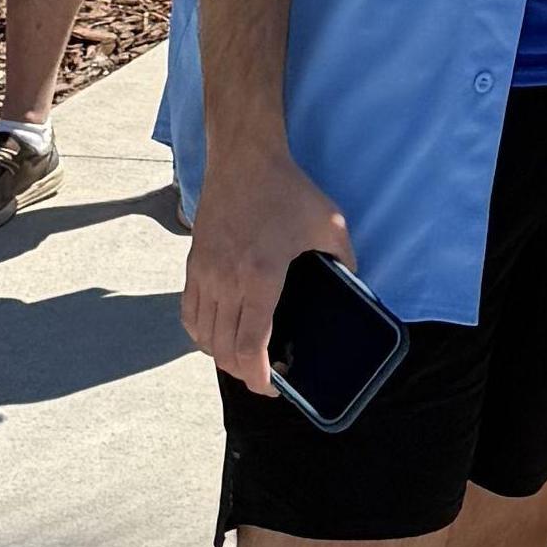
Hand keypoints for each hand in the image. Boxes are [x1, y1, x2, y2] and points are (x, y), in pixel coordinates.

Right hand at [179, 143, 350, 390]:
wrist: (244, 158)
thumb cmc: (288, 190)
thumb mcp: (330, 223)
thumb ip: (346, 260)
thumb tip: (356, 285)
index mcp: (260, 277)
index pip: (249, 346)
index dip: (257, 377)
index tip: (272, 388)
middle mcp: (226, 281)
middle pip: (224, 350)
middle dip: (243, 373)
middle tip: (264, 377)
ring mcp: (205, 273)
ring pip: (203, 336)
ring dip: (221, 356)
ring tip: (244, 359)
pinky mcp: (194, 263)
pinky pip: (190, 313)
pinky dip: (201, 334)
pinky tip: (217, 335)